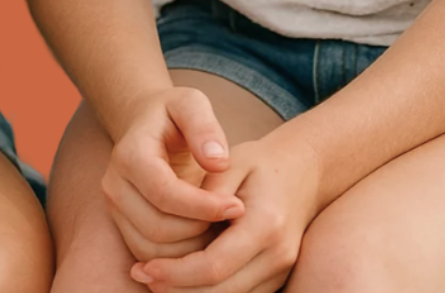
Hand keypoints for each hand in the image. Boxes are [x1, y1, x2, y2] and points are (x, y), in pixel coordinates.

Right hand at [103, 87, 244, 263]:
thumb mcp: (192, 103)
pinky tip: (204, 236)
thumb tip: (218, 162)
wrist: (146, 123)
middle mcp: (115, 184)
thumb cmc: (174, 113)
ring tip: (220, 228)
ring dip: (191, 248)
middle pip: (157, 226)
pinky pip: (148, 254)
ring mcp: (115, 207)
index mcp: (130, 153)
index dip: (202, 206)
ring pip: (152, 248)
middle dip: (199, 229)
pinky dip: (178, 256)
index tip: (237, 206)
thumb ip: (205, 127)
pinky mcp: (121, 224)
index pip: (165, 192)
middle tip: (231, 219)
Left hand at [130, 129, 321, 292]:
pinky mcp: (276, 278)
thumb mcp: (231, 163)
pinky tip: (181, 278)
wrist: (303, 171)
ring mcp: (280, 271)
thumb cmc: (260, 163)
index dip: (175, 272)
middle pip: (220, 291)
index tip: (144, 267)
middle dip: (176, 289)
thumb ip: (207, 191)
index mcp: (266, 224)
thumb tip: (181, 220)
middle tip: (141, 275)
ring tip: (155, 279)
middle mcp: (277, 255)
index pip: (214, 265)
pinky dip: (208, 291)